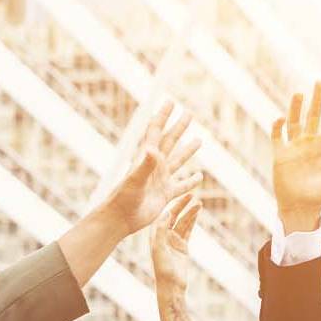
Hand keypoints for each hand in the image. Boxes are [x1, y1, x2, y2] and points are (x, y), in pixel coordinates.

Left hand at [103, 102, 203, 236]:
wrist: (121, 218)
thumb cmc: (124, 198)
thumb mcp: (135, 179)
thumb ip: (145, 164)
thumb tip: (152, 148)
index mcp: (147, 157)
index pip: (156, 131)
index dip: (163, 116)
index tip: (171, 101)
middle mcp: (155, 166)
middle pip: (170, 142)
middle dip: (179, 127)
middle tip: (189, 113)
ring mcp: (161, 180)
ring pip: (178, 161)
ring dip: (188, 151)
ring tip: (199, 140)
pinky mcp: (165, 195)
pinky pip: (181, 186)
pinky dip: (191, 181)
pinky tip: (199, 177)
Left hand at [150, 194, 200, 295]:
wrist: (171, 287)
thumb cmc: (163, 271)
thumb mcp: (160, 250)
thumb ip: (161, 232)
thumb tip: (165, 214)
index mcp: (155, 234)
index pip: (164, 214)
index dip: (172, 204)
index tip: (179, 194)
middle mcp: (163, 235)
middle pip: (174, 216)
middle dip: (182, 205)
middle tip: (191, 194)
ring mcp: (173, 240)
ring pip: (183, 222)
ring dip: (190, 213)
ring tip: (199, 203)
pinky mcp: (182, 247)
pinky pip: (188, 231)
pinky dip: (193, 222)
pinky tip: (198, 213)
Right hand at [272, 81, 320, 231]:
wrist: (301, 208)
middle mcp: (309, 143)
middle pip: (314, 116)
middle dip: (317, 99)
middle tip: (320, 81)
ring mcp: (294, 147)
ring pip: (295, 122)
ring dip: (296, 108)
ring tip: (300, 93)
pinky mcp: (280, 155)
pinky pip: (277, 137)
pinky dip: (277, 127)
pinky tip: (281, 118)